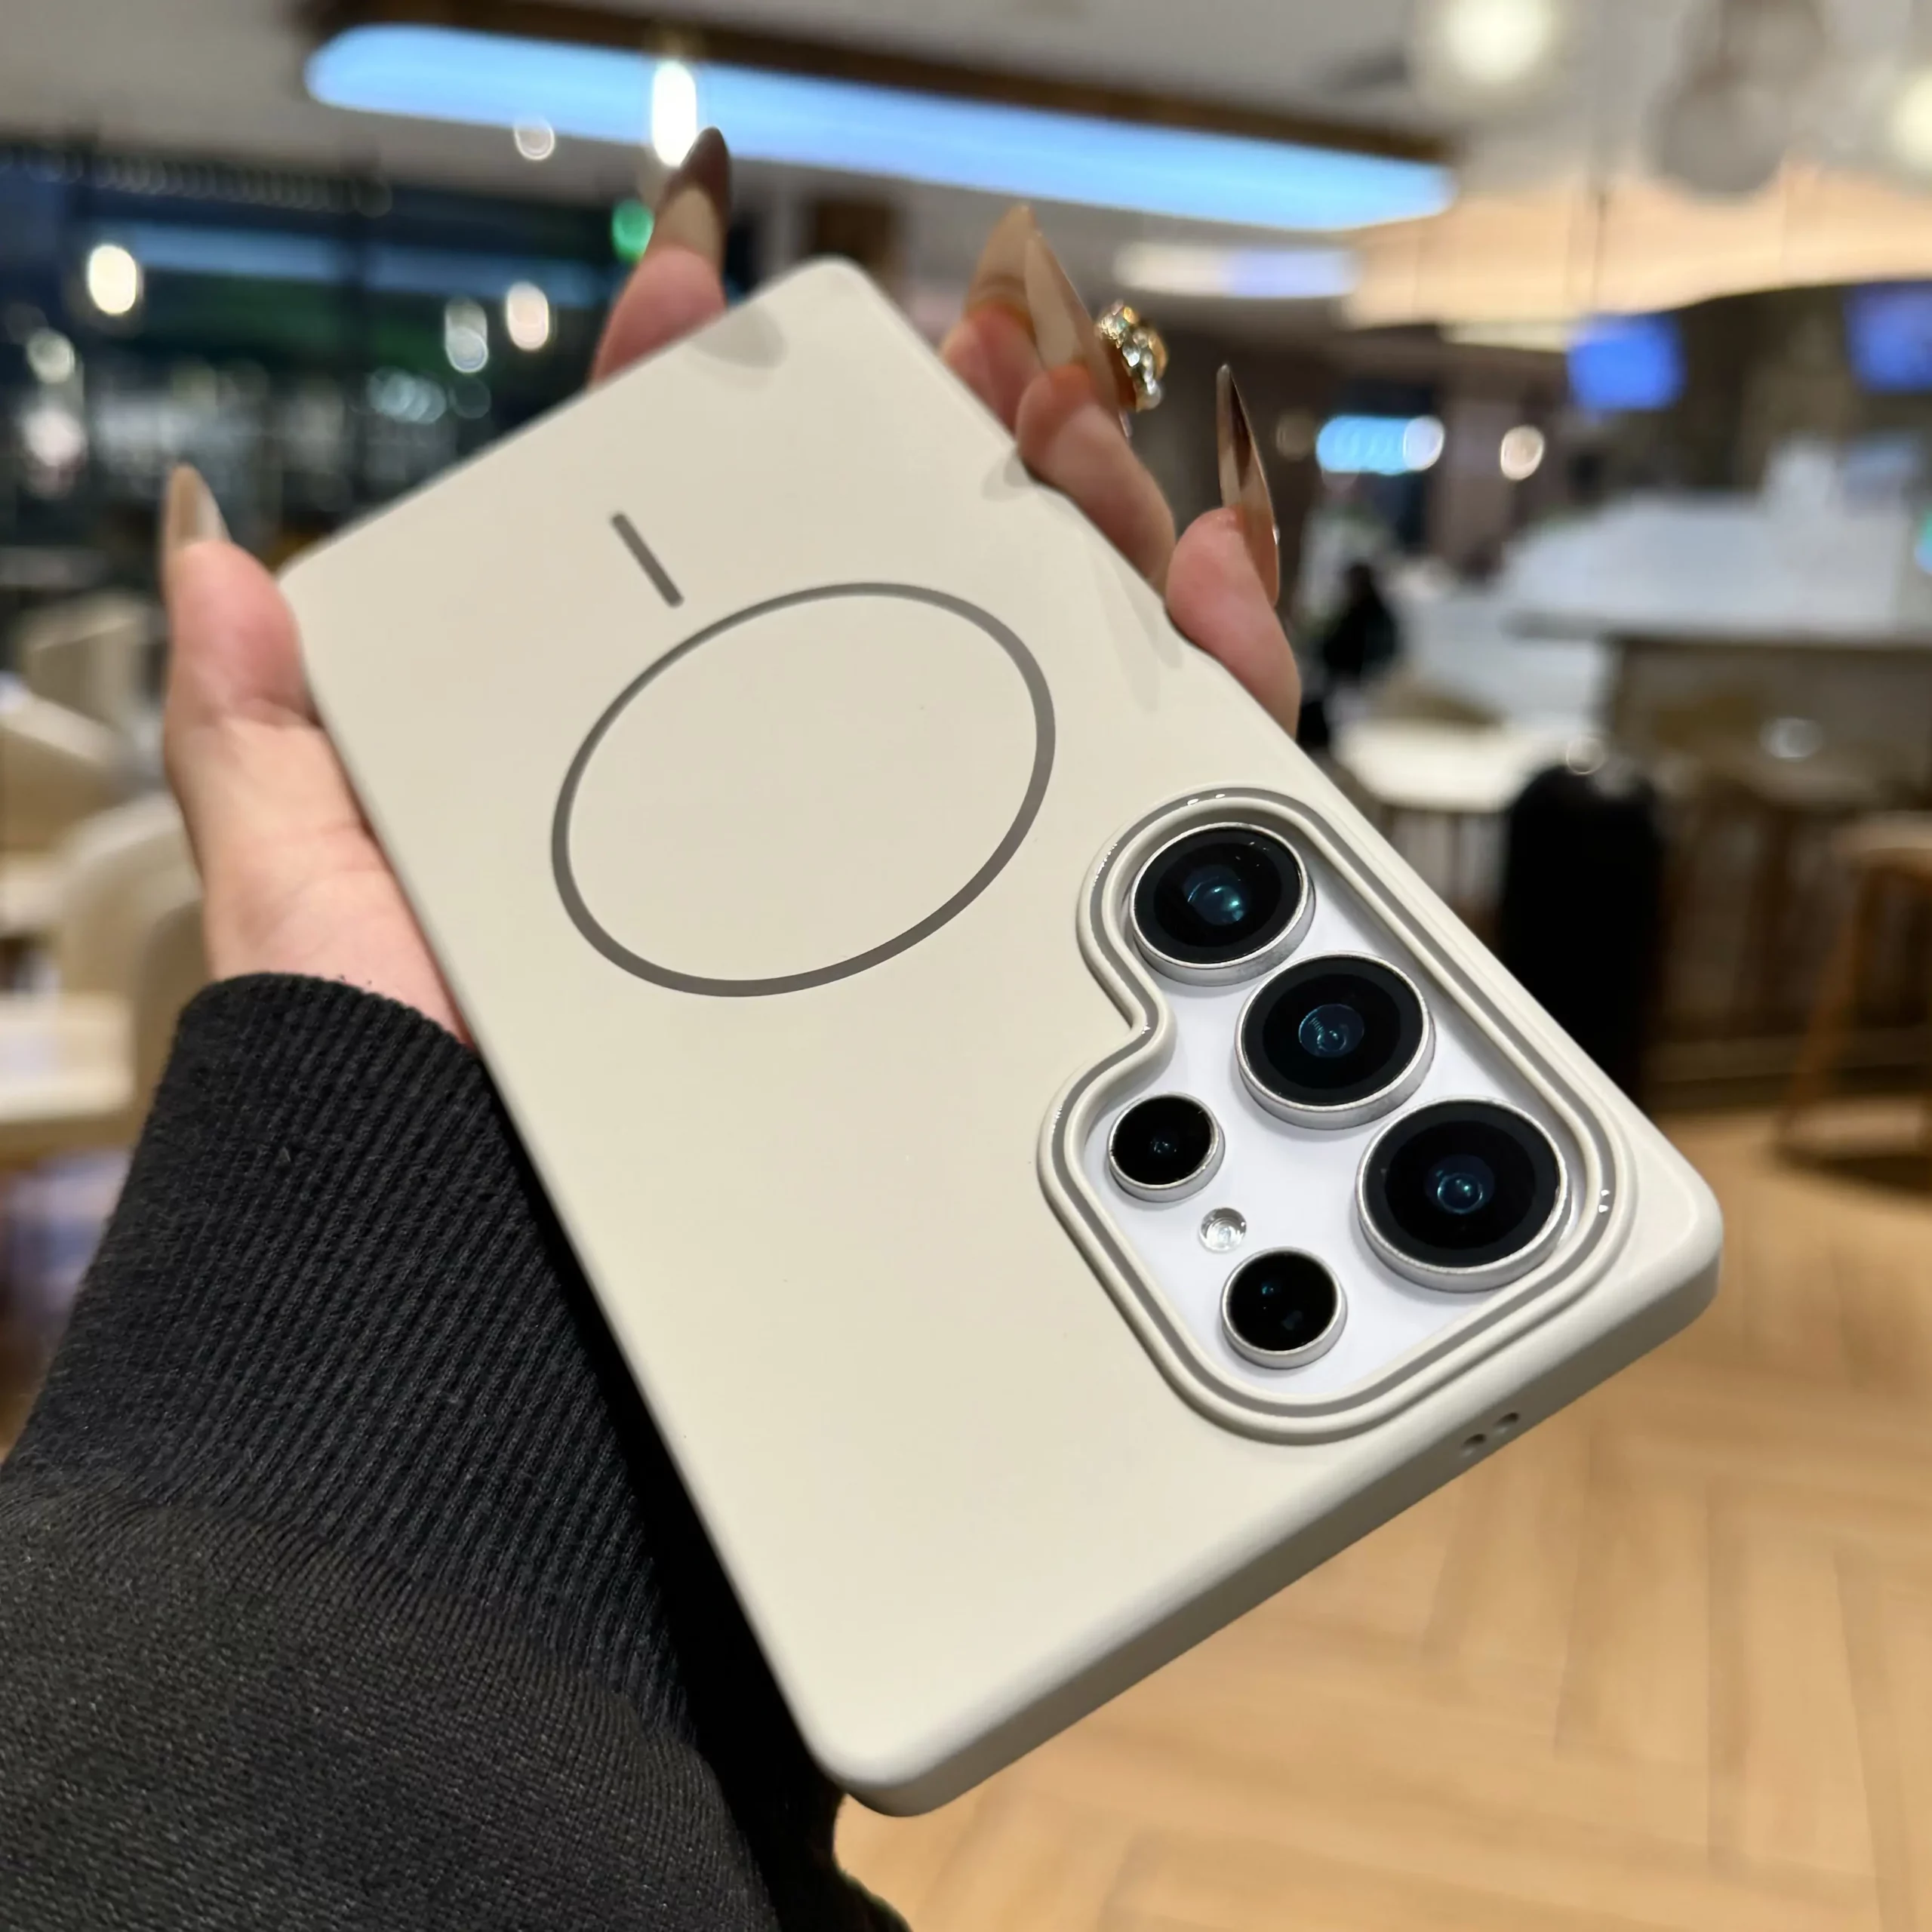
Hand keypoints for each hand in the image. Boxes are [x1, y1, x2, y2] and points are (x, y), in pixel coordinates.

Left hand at [161, 133, 1297, 1039]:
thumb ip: (271, 743)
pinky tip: (1198, 602)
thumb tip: (221, 574)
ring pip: (1061, 692)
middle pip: (927, 607)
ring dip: (1101, 541)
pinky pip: (1151, 829)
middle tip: (997, 363)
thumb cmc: (399, 1121)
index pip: (716, 573)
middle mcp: (801, 839)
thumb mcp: (316, 908)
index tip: (703, 296)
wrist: (499, 1309)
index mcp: (657, 794)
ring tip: (1095, 447)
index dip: (718, 420)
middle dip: (974, 454)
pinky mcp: (1016, 990)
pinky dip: (1204, 701)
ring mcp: (921, 909)